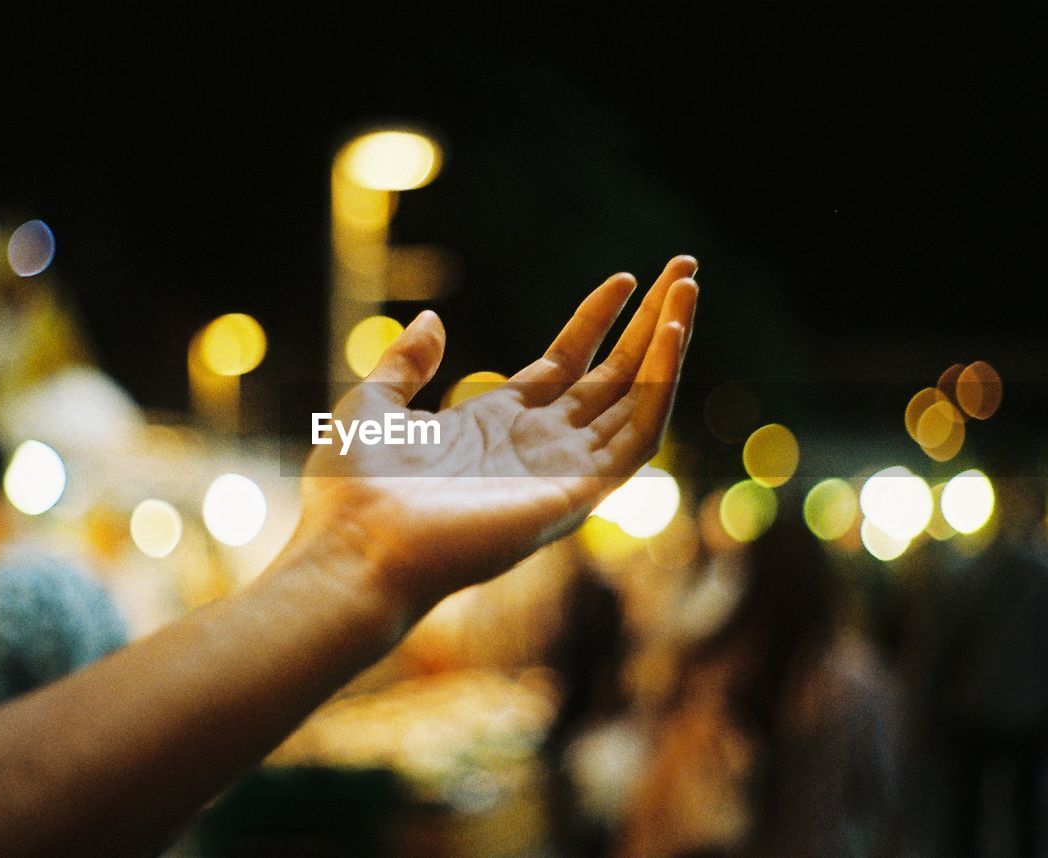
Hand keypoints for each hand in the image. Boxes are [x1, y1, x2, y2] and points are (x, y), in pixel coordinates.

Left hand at [299, 256, 698, 611]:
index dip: (597, 321)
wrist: (357, 548)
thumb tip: (433, 320)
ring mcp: (562, 469)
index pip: (566, 364)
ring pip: (637, 398)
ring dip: (668, 343)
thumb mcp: (374, 405)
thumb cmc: (356, 491)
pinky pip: (637, 435)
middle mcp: (537, 446)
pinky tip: (672, 337)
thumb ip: (406, 364)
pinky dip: (661, 386)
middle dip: (651, 323)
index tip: (626, 279)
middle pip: (613, 375)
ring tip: (692, 287)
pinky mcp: (577, 492)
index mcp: (495, 424)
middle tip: (686, 270)